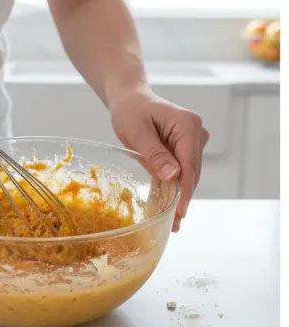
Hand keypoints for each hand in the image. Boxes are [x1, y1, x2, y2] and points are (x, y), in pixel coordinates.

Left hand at [109, 89, 208, 232]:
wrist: (131, 100)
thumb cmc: (131, 112)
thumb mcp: (138, 132)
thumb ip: (155, 154)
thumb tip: (173, 175)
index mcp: (188, 126)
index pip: (189, 165)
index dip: (184, 191)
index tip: (179, 212)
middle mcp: (196, 133)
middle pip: (192, 173)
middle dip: (183, 199)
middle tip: (174, 226)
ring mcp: (192, 141)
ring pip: (188, 176)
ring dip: (180, 198)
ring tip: (172, 224)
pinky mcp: (184, 149)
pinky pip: (180, 172)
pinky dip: (174, 190)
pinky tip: (170, 209)